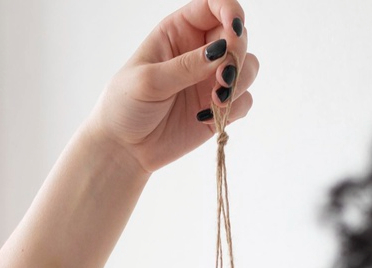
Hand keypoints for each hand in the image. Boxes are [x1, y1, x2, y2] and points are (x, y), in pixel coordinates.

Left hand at [91, 0, 259, 173]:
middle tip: (223, 77)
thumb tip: (221, 52)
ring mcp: (210, 79)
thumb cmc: (125, 106)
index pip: (214, 5)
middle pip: (238, 36)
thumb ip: (186, 66)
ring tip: (216, 100)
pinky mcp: (218, 107)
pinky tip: (206, 118)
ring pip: (247, 67)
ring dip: (239, 82)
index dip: (230, 11)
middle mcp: (199, 50)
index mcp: (178, 31)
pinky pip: (244, 100)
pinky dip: (234, 108)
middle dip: (237, 54)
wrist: (124, 149)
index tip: (234, 31)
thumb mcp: (149, 81)